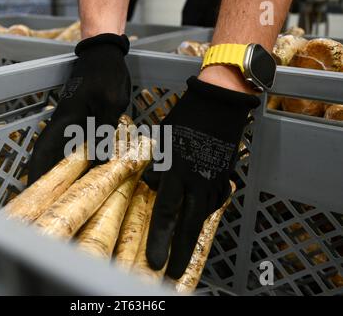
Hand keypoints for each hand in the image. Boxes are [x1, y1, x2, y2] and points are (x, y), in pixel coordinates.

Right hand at [27, 34, 130, 184]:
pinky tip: (86, 169)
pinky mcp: (81, 118)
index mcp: (66, 119)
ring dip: (62, 169)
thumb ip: (102, 131)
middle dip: (47, 176)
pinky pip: (77, 142)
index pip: (44, 149)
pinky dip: (78, 157)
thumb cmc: (106, 74)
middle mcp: (64, 122)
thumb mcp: (109, 103)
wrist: (104, 53)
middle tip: (49, 199)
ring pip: (63, 149)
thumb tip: (98, 162)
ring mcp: (72, 120)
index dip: (36, 170)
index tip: (32, 190)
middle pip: (50, 153)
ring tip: (66, 191)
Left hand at [143, 76, 259, 278]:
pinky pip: (214, 202)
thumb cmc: (185, 118)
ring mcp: (213, 180)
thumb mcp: (162, 139)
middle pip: (187, 223)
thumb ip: (156, 166)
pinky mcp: (224, 176)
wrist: (219, 103)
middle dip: (179, 250)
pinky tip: (198, 223)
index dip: (160, 239)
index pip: (166, 212)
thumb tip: (151, 185)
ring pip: (202, 216)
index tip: (155, 260)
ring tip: (184, 256)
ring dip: (192, 237)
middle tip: (173, 271)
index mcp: (176, 170)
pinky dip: (205, 215)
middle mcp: (196, 180)